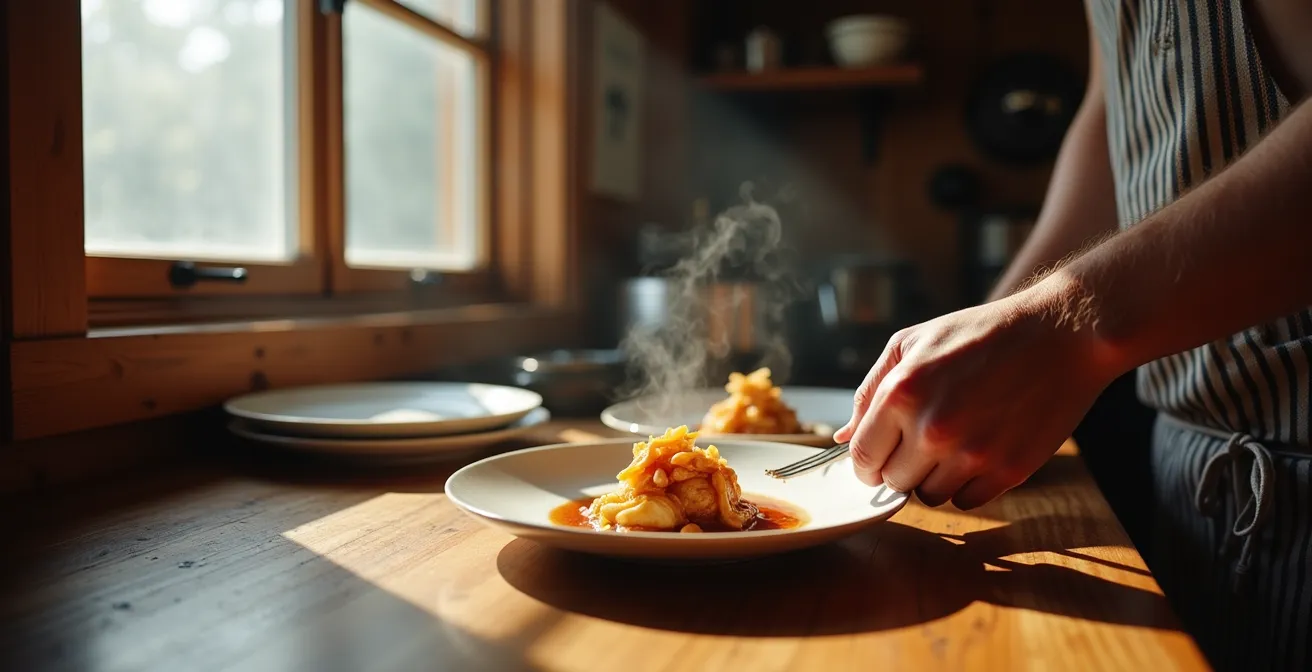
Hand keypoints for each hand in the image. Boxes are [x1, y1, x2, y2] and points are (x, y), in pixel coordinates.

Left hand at [833, 284, 1121, 508]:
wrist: (1060, 335)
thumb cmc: (979, 334)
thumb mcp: (912, 343)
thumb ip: (870, 392)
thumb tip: (842, 440)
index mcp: (901, 394)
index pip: (862, 458)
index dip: (867, 460)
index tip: (880, 452)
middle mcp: (933, 429)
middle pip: (894, 483)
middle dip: (901, 465)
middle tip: (923, 439)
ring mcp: (973, 454)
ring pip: (930, 497)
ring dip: (935, 476)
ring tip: (956, 438)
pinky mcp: (1009, 471)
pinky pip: (967, 501)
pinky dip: (968, 483)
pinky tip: (980, 447)